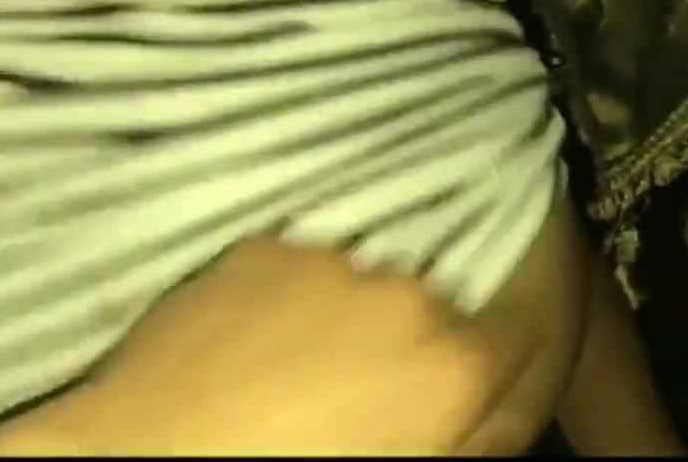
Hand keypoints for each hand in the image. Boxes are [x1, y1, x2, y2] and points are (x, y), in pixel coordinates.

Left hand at [0, 236, 539, 455]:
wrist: (158, 452)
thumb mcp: (405, 461)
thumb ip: (463, 429)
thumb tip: (480, 398)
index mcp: (450, 369)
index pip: (530, 328)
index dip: (517, 335)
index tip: (490, 340)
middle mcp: (403, 296)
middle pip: (450, 294)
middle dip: (430, 321)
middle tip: (381, 359)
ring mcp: (331, 263)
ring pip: (380, 269)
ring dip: (365, 296)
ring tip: (318, 343)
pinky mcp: (267, 246)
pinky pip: (313, 258)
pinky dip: (309, 282)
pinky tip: (275, 321)